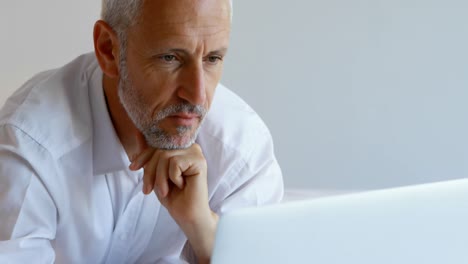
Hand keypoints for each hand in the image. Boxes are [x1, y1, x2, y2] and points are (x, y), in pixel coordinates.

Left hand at [129, 141, 216, 263]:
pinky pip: (175, 163)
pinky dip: (173, 178)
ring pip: (165, 156)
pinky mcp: (199, 161)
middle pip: (160, 150)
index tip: (133, 168)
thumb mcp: (155, 172)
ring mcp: (196, 153)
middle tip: (148, 189)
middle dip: (150, 171)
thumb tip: (137, 133)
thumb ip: (149, 154)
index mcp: (180, 147)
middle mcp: (190, 146)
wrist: (187, 215)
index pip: (157, 144)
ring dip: (160, 177)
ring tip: (165, 191)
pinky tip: (181, 185)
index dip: (143, 156)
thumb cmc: (173, 195)